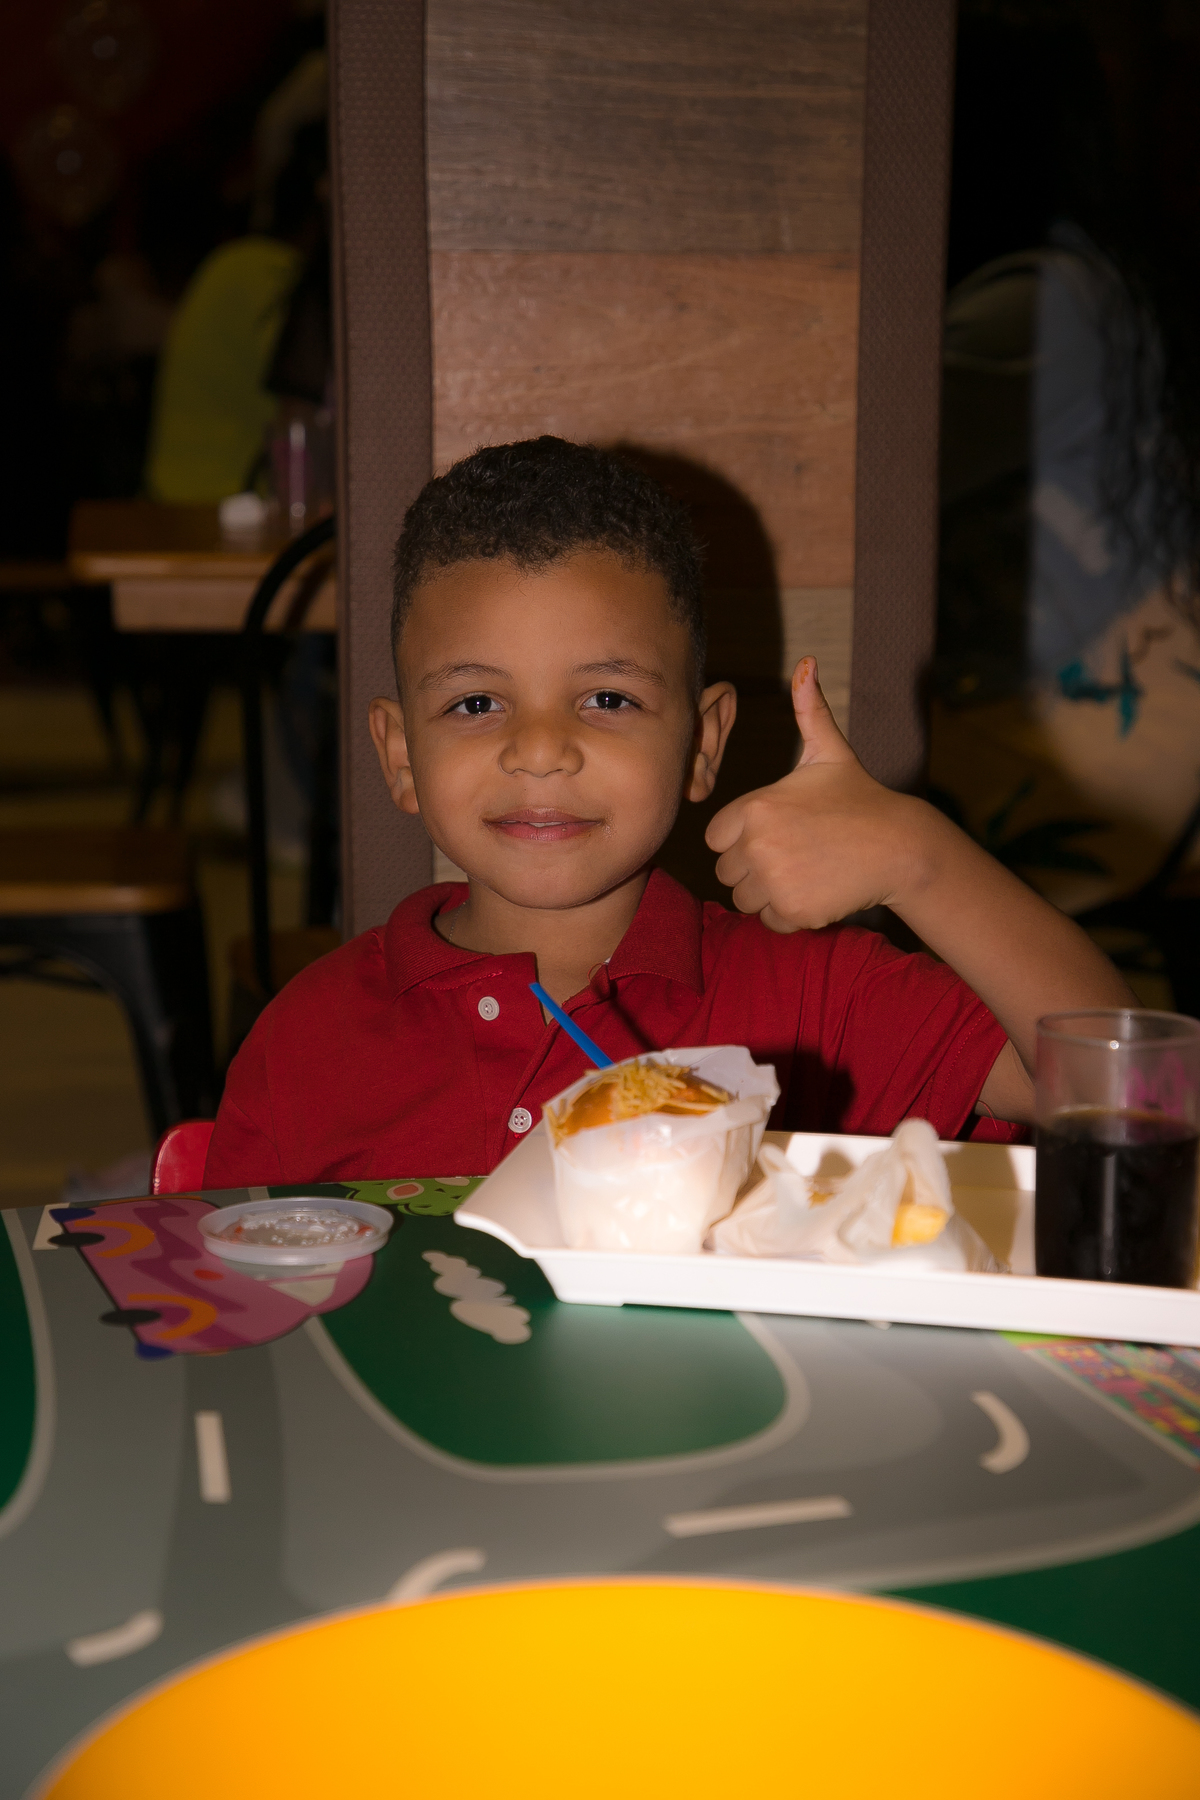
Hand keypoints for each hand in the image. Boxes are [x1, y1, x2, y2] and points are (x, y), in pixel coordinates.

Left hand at [705, 657, 926, 931]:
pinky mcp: (793, 911)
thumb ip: (809, 711)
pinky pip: (769, 921)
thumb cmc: (860, 799)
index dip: (743, 838)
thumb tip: (807, 663)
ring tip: (807, 872)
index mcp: (753, 808)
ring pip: (745, 900)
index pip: (717, 837)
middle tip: (797, 854)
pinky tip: (817, 891)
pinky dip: (788, 915)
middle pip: (728, 871)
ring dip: (769, 893)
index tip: (778, 832)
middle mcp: (757, 845)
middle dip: (754, 869)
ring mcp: (774, 881)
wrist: (901, 847)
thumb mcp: (829, 753)